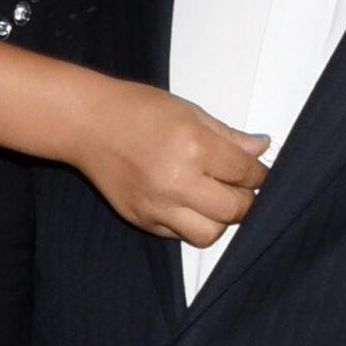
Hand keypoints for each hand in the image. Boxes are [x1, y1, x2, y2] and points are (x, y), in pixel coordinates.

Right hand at [71, 81, 268, 245]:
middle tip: (240, 188)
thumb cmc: (135, 109)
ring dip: (219, 220)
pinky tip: (185, 203)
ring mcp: (157, 205)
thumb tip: (260, 148)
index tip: (259, 174)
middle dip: (246, 200)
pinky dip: (189, 223)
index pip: (246, 174)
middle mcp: (177, 181)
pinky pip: (178, 235)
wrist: (85, 122)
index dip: (260, 175)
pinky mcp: (141, 219)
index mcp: (194, 147)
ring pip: (209, 234)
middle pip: (235, 211)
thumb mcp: (189, 112)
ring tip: (212, 200)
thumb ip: (228, 136)